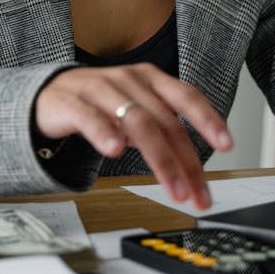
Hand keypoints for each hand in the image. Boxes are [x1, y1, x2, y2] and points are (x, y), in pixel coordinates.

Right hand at [34, 63, 232, 210]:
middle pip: (165, 121)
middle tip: (197, 193)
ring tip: (172, 187)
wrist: (47, 95)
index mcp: (149, 80)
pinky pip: (91, 118)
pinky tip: (115, 151)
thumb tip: (194, 165)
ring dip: (160, 159)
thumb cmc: (98, 104)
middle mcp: (129, 81)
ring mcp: (100, 89)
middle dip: (186, 162)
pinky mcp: (71, 103)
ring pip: (137, 123)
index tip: (228, 144)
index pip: (186, 96)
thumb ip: (163, 130)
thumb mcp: (136, 111)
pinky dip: (105, 134)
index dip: (208, 119)